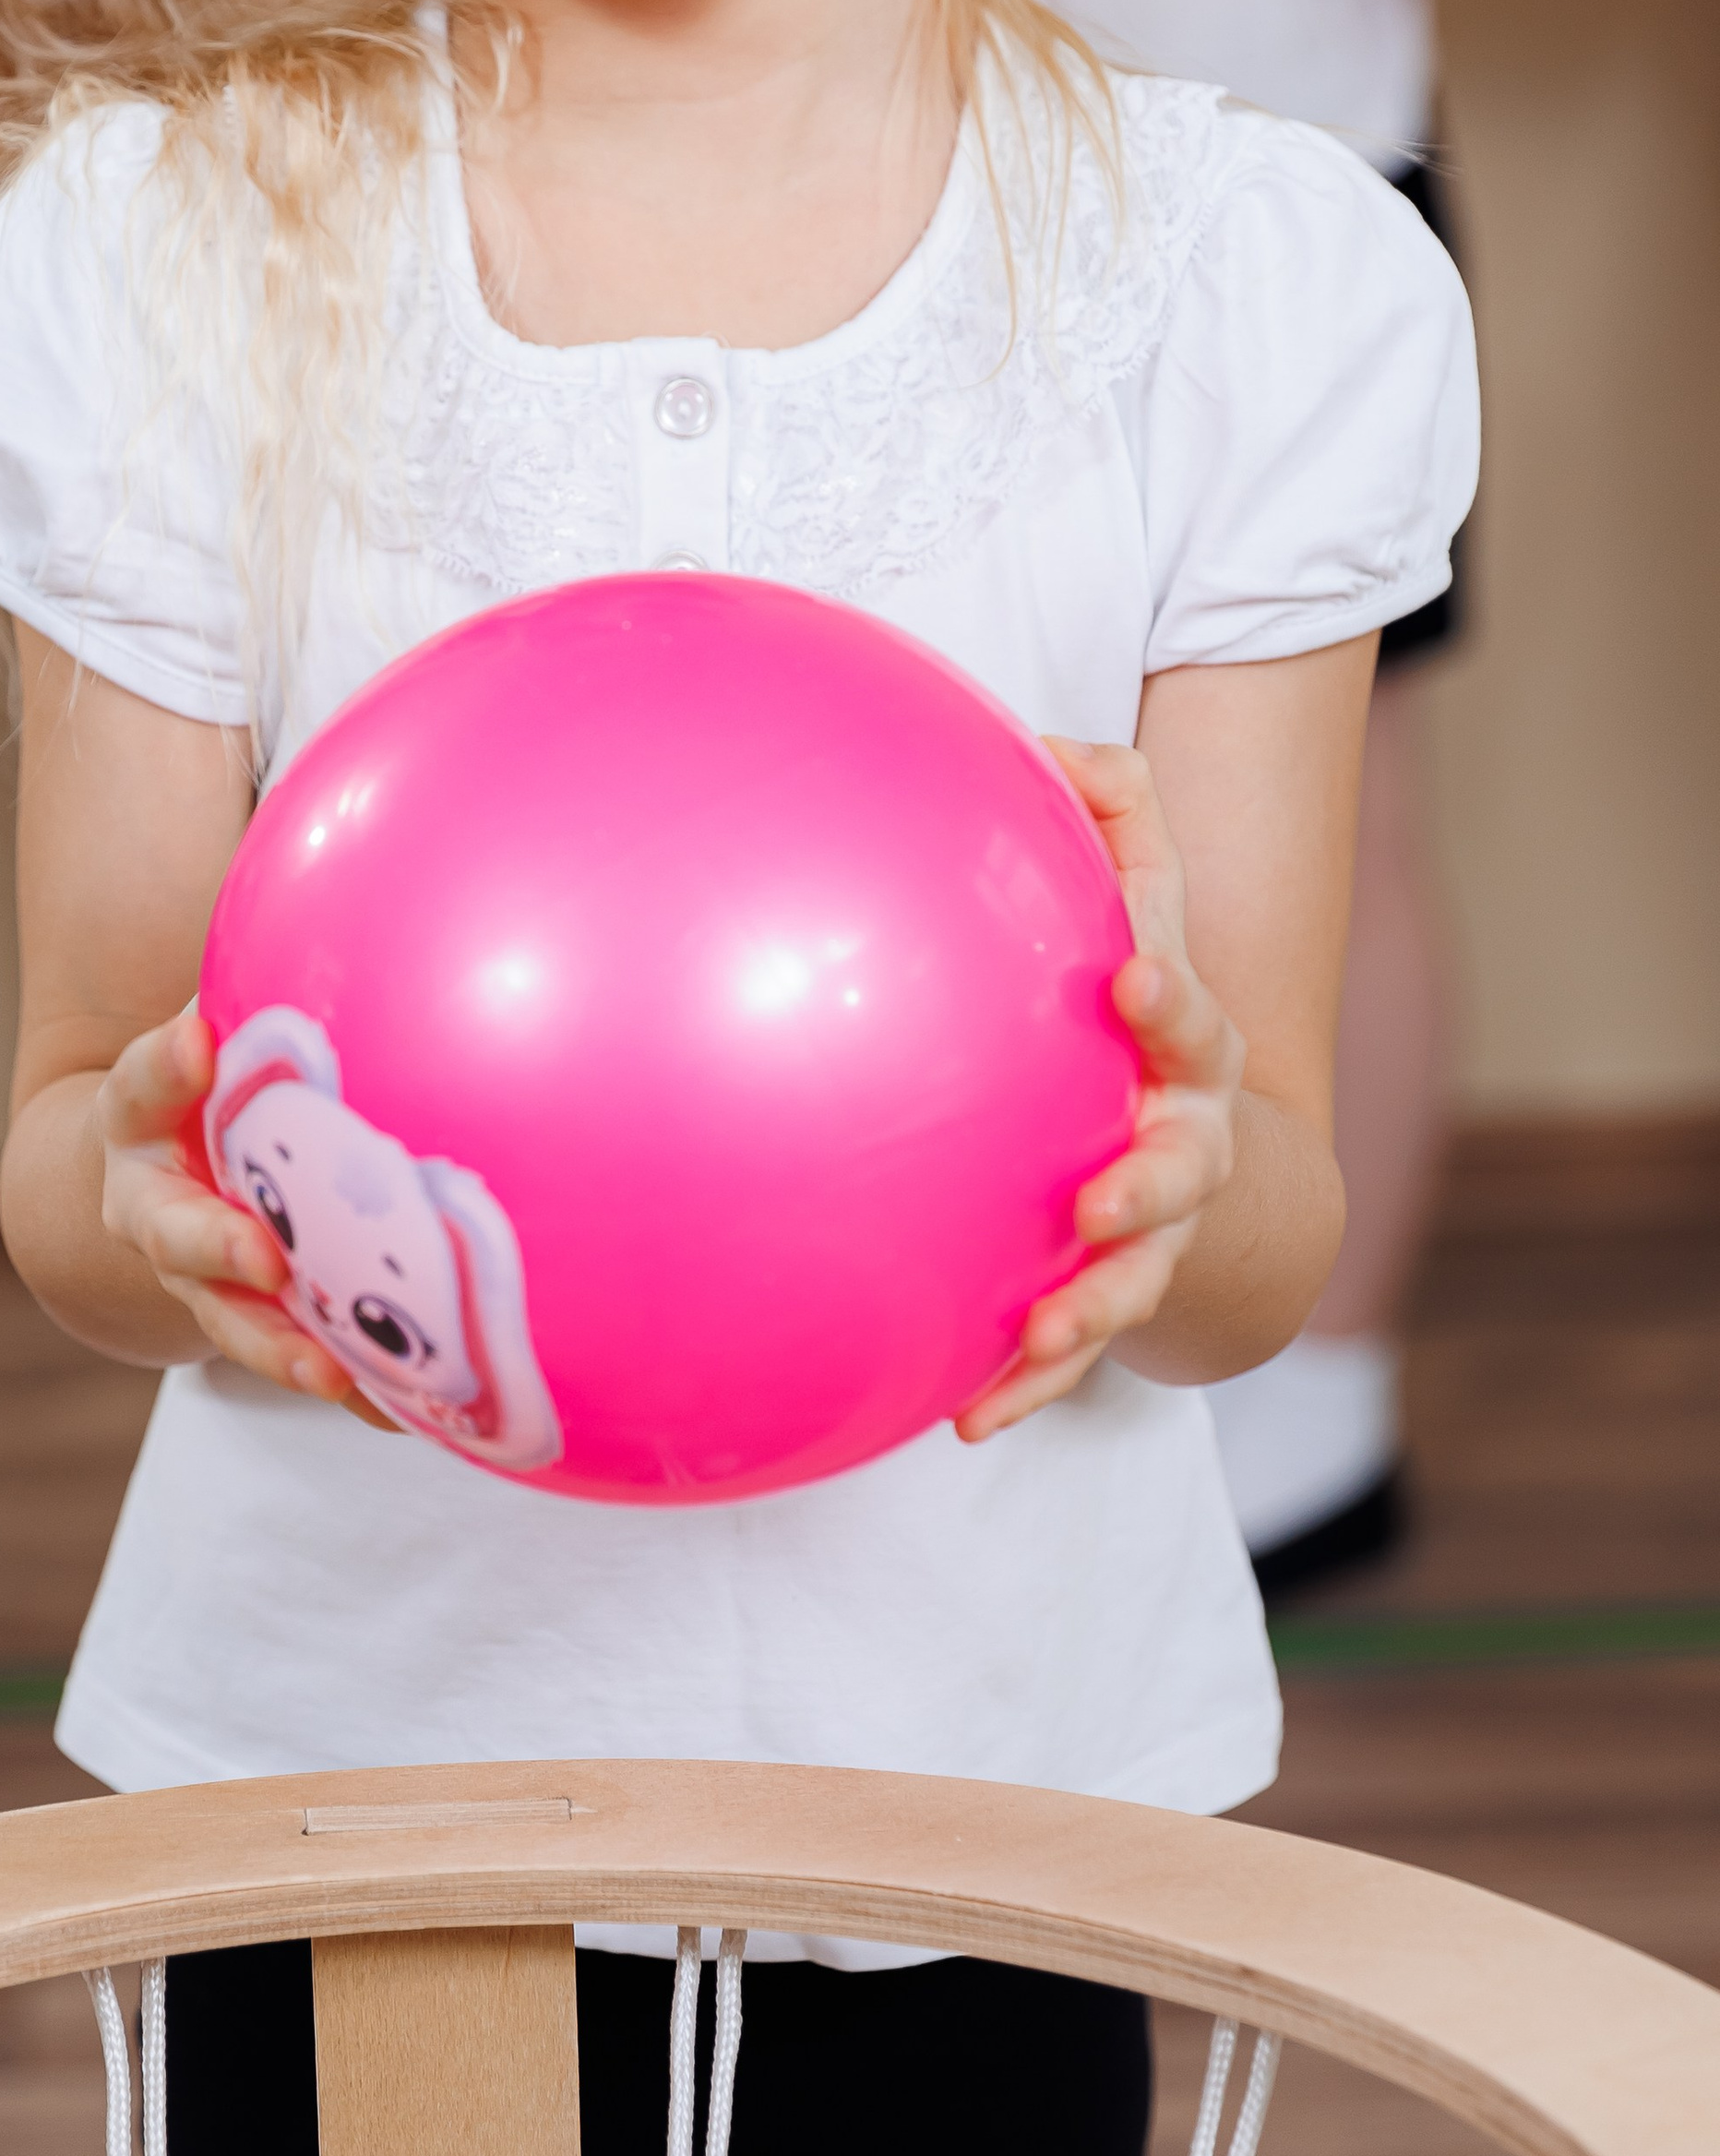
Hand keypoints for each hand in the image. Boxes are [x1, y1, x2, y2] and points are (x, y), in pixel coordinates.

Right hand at [95, 1010, 394, 1423]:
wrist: (146, 1182)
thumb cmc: (204, 1084)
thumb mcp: (208, 1032)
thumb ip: (252, 984)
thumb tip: (366, 878)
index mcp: (140, 1120)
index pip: (139, 1085)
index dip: (163, 1064)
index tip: (197, 1034)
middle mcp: (154, 1208)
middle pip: (170, 1234)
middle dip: (213, 1248)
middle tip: (261, 1255)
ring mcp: (195, 1281)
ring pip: (225, 1321)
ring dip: (276, 1348)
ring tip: (330, 1371)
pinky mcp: (250, 1327)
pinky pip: (296, 1360)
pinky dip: (349, 1388)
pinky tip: (408, 1408)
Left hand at [955, 739, 1243, 1441]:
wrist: (1186, 1140)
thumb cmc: (1130, 988)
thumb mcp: (1136, 894)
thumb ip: (1109, 810)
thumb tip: (1056, 738)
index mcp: (1184, 1046)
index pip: (1189, 1016)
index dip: (1171, 997)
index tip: (1132, 978)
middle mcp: (1184, 1144)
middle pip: (1188, 1167)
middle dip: (1155, 1182)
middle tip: (1106, 1195)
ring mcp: (1148, 1232)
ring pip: (1136, 1280)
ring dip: (1094, 1307)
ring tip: (1042, 1331)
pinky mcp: (1098, 1299)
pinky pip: (1067, 1354)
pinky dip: (1025, 1384)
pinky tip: (966, 1416)